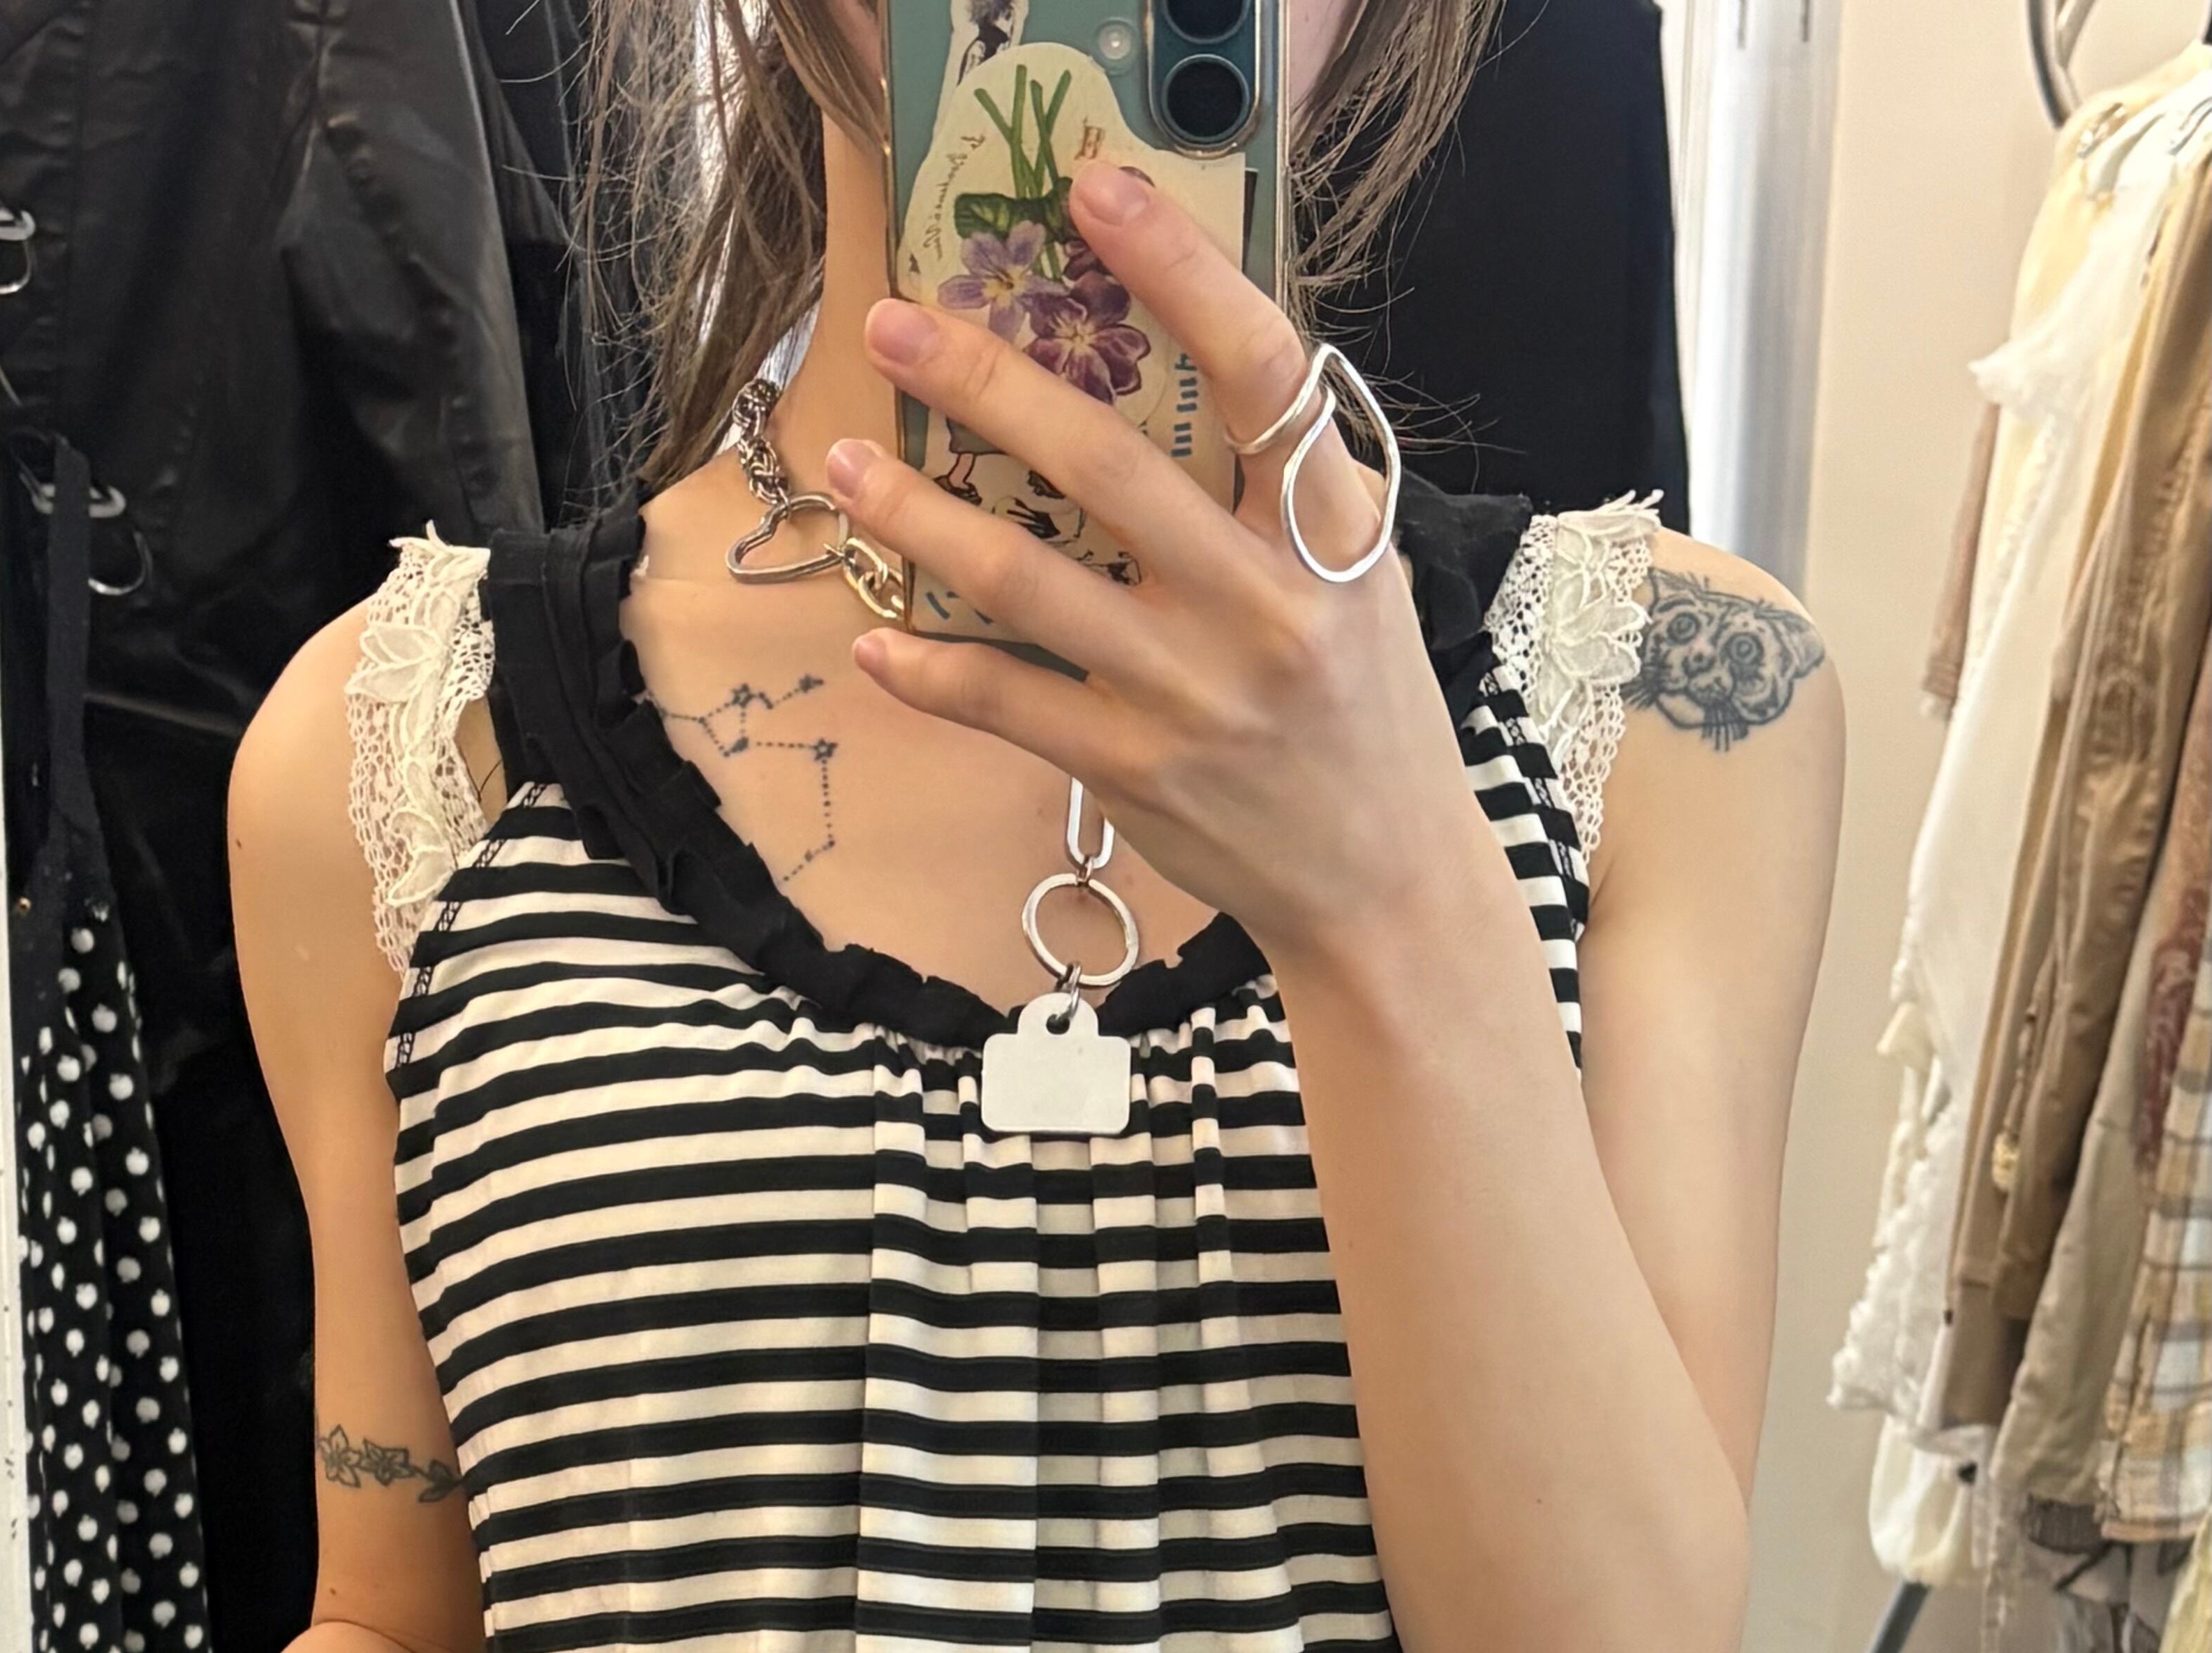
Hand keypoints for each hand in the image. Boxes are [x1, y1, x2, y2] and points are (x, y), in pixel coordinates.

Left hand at [828, 166, 1481, 963]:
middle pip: (1108, 466)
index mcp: (1331, 533)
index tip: (1095, 191)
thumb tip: (1176, 356)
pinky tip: (875, 637)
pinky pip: (1008, 707)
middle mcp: (1263, 606)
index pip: (1260, 372)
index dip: (1178, 269)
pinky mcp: (1134, 771)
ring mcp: (1191, 694)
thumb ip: (1283, 481)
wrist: (1383, 881)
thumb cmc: (1362, 709)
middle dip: (988, 384)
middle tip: (895, 324)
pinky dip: (933, 671)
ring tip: (848, 464)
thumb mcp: (1358, 577)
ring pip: (1030, 584)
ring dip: (923, 518)